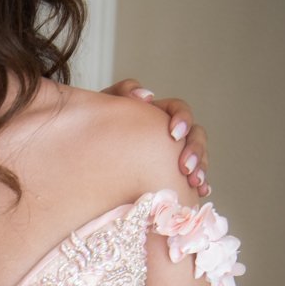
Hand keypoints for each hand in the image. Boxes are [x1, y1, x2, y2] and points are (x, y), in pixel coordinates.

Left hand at [104, 78, 209, 194]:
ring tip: (194, 182)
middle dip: (195, 150)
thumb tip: (146, 95)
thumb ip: (122, 92)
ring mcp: (172, 156)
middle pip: (196, 135)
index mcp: (157, 113)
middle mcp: (169, 134)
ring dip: (201, 168)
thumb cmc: (95, 125)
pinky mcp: (171, 176)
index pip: (179, 110)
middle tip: (185, 168)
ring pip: (198, 157)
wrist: (83, 150)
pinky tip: (201, 192)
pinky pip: (192, 180)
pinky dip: (200, 185)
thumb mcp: (104, 106)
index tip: (174, 134)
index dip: (183, 119)